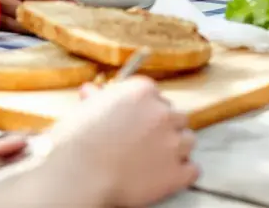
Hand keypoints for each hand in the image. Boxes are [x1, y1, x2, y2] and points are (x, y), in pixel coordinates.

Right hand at [49, 77, 198, 206]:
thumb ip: (97, 99)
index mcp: (142, 91)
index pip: (159, 98)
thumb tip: (91, 91)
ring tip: (155, 161)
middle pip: (178, 118)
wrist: (78, 174)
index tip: (138, 124)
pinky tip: (165, 177)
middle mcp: (163, 113)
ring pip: (188, 141)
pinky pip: (192, 170)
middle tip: (146, 144)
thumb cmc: (76, 140)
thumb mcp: (86, 109)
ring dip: (176, 150)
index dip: (148, 113)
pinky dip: (182, 175)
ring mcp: (174, 143)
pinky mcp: (178, 172)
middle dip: (165, 130)